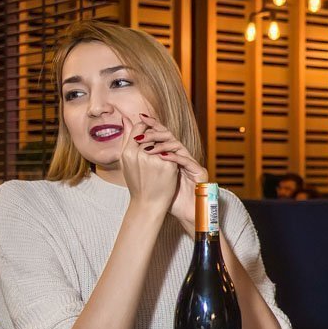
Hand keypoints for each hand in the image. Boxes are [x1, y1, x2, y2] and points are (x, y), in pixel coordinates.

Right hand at [120, 115, 178, 213]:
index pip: (139, 128)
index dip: (146, 127)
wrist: (148, 202)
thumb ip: (128, 138)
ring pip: (162, 142)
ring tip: (161, 156)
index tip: (150, 132)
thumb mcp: (127, 160)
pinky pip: (171, 152)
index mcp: (127, 152)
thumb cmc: (137, 181)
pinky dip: (171, 156)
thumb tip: (126, 118)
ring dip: (163, 146)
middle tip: (157, 144)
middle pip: (151, 134)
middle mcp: (139, 154)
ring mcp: (154, 159)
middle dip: (155, 137)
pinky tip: (168, 164)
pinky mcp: (167, 164)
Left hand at [136, 113, 208, 228]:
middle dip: (157, 128)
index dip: (152, 125)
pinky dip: (173, 157)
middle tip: (145, 123)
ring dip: (162, 143)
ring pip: (177, 145)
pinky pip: (185, 160)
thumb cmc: (166, 195)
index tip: (139, 117)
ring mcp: (190, 162)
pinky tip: (162, 157)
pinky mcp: (198, 171)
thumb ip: (141, 158)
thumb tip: (129, 146)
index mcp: (170, 154)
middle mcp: (181, 155)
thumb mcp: (150, 175)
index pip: (160, 135)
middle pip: (169, 136)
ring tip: (149, 146)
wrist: (183, 210)